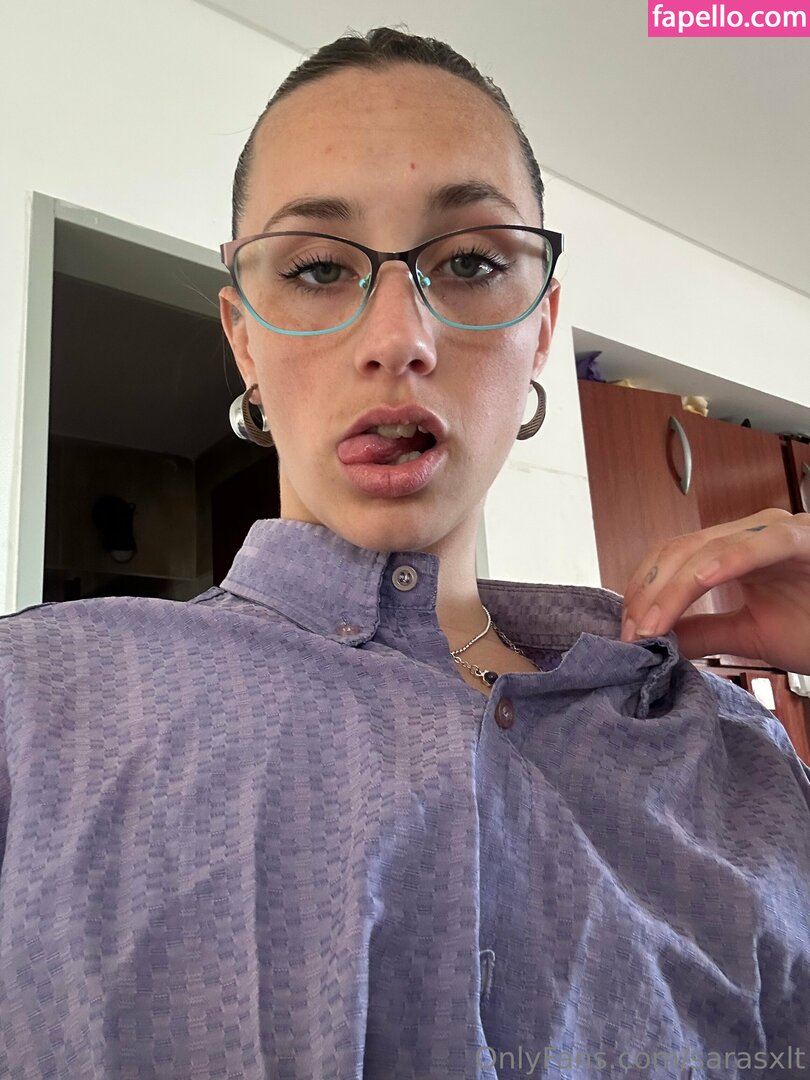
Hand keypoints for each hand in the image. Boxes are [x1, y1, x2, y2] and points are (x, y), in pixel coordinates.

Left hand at [620, 509, 809, 675]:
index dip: (642, 594)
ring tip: (650, 625)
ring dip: (671, 589)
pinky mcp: (803, 538)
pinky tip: (697, 582)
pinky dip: (724, 562)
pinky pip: (757, 544)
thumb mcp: (751, 635)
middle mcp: (752, 530)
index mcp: (736, 548)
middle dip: (646, 595)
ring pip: (705, 550)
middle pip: (678, 552)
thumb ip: (703, 632)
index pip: (670, 560)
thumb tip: (655, 639)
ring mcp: (778, 530)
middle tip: (631, 635)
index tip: (626, 634)